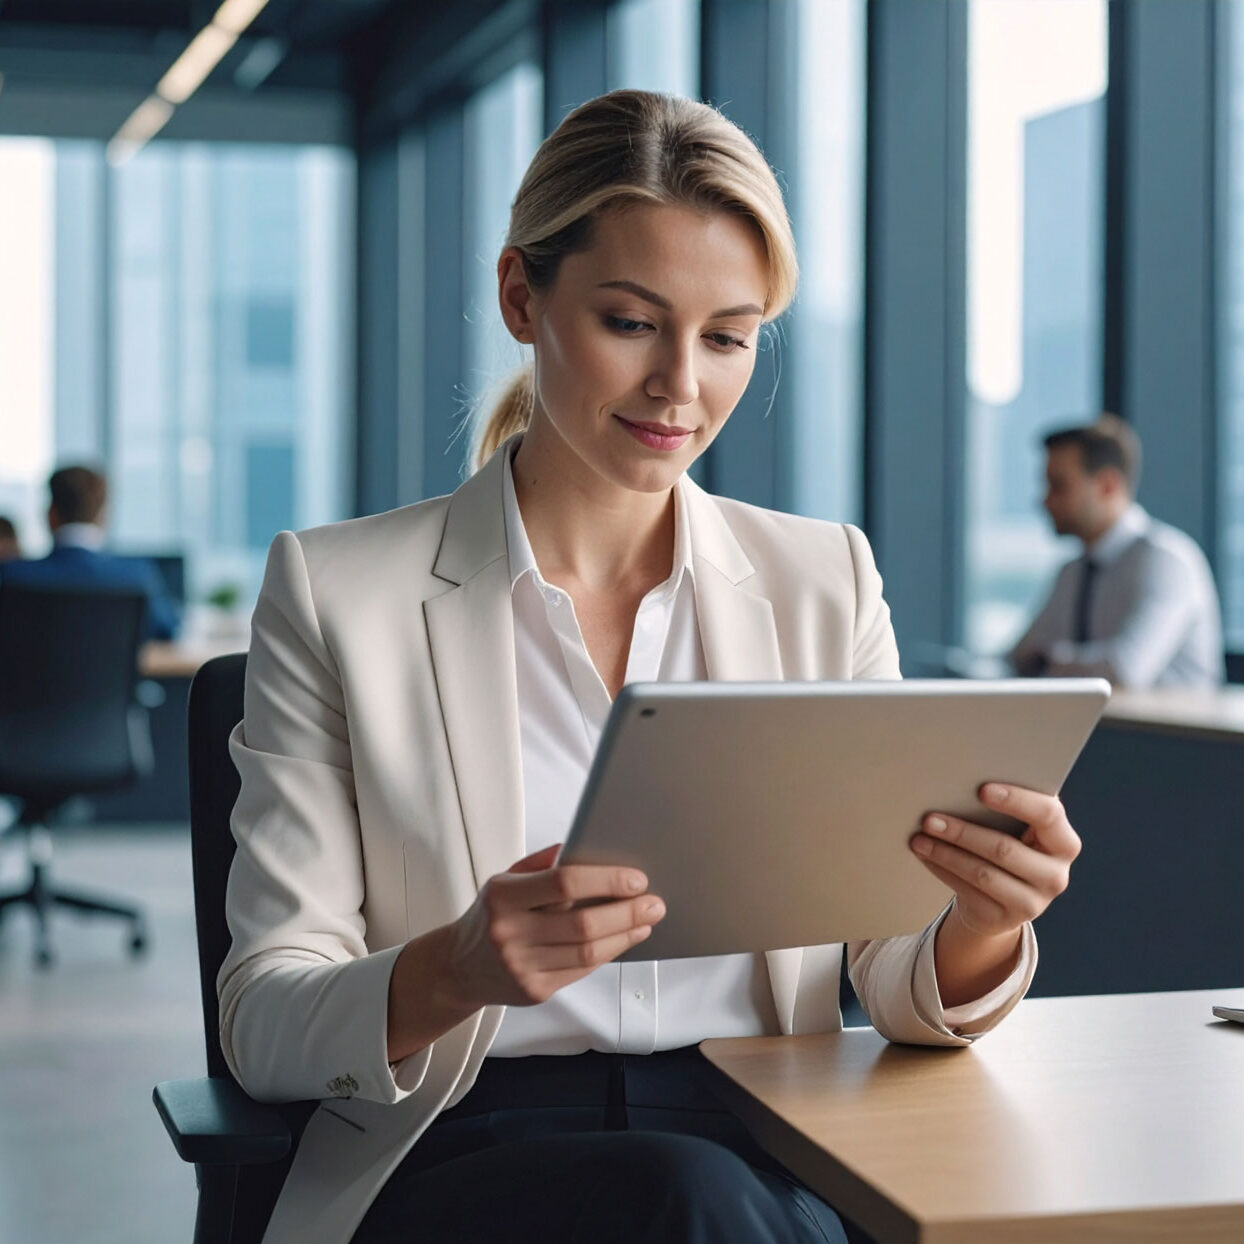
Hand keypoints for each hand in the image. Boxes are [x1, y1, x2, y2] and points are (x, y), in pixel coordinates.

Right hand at [444, 844, 665, 1008]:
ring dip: (625, 935)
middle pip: (583, 923)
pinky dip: (609, 953)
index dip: (606, 880)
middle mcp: (511, 933)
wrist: (459, 967)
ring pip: (588, 952)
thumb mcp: (505, 879)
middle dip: (626, 912)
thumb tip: (585, 846)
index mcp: (504, 896)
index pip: (564, 883)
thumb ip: (543, 863)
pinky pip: (582, 971)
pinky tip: (625, 939)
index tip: (636, 879)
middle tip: (655, 902)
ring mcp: (522, 966)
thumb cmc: (492, 914)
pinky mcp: (534, 991)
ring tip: (646, 920)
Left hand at [909, 783, 1080, 938]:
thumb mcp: (1018, 828)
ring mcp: (1033, 903)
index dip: (1016, 800)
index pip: (1048, 815)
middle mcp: (1055, 876)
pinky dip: (942, 870)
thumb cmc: (1010, 845)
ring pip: (982, 874)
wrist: (1004, 898)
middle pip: (1005, 849)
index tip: (981, 789)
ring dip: (945, 853)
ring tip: (919, 838)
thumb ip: (1007, 808)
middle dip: (963, 832)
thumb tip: (962, 782)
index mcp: (1064, 842)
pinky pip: (968, 892)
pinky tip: (925, 854)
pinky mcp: (1005, 919)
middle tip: (930, 818)